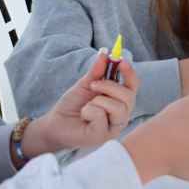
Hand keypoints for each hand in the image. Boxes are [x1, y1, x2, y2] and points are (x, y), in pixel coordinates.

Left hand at [20, 51, 138, 160]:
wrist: (55, 123)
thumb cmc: (73, 105)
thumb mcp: (85, 84)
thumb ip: (97, 71)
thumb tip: (105, 52)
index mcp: (119, 100)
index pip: (133, 85)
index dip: (130, 72)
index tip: (120, 61)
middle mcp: (121, 114)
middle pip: (129, 96)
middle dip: (110, 86)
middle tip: (93, 85)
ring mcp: (114, 127)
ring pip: (118, 107)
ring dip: (98, 101)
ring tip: (87, 105)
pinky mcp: (102, 135)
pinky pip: (101, 116)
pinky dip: (88, 112)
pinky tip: (84, 117)